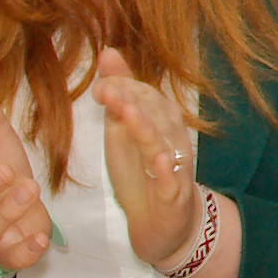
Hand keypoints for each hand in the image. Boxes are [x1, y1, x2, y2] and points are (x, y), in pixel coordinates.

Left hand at [94, 48, 204, 270]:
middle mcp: (171, 141)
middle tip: (107, 89)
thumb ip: (120, 94)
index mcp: (160, 123)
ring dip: (146, 128)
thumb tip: (108, 52)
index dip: (127, 87)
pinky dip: (166, 171)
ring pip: (163, 145)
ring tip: (128, 113)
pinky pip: (171, 183)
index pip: (148, 97)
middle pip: (157, 116)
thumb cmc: (143, 173)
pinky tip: (157, 160)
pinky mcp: (173, 197)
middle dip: (133, 101)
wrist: (163, 225)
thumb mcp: (124, 131)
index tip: (102, 82)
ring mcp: (175, 169)